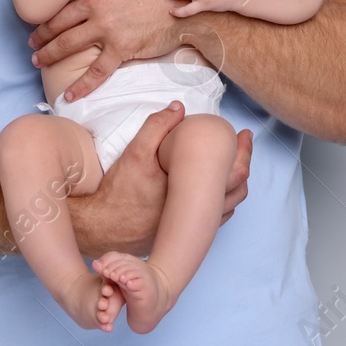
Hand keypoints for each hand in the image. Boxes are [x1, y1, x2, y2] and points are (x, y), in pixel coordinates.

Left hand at [28, 0, 188, 100]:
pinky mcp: (120, 48)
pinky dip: (81, 86)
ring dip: (49, 54)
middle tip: (33, 41)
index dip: (50, 5)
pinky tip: (69, 97)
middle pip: (59, 21)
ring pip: (68, 44)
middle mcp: (96, 3)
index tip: (42, 13)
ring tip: (38, 60)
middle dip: (41, 33)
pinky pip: (96, 71)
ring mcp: (106, 27)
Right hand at [69, 102, 253, 258]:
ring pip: (227, 207)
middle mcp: (197, 216)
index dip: (244, 152)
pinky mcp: (183, 238)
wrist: (100, 228)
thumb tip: (179, 107)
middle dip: (244, 165)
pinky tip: (212, 186)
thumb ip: (157, 127)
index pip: (234, 173)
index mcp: (192, 194)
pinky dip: (220, 200)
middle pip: (237, 191)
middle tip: (245, 144)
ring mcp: (191, 231)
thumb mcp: (135, 153)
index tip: (245, 134)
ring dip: (234, 185)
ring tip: (233, 164)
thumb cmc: (118, 192)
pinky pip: (212, 219)